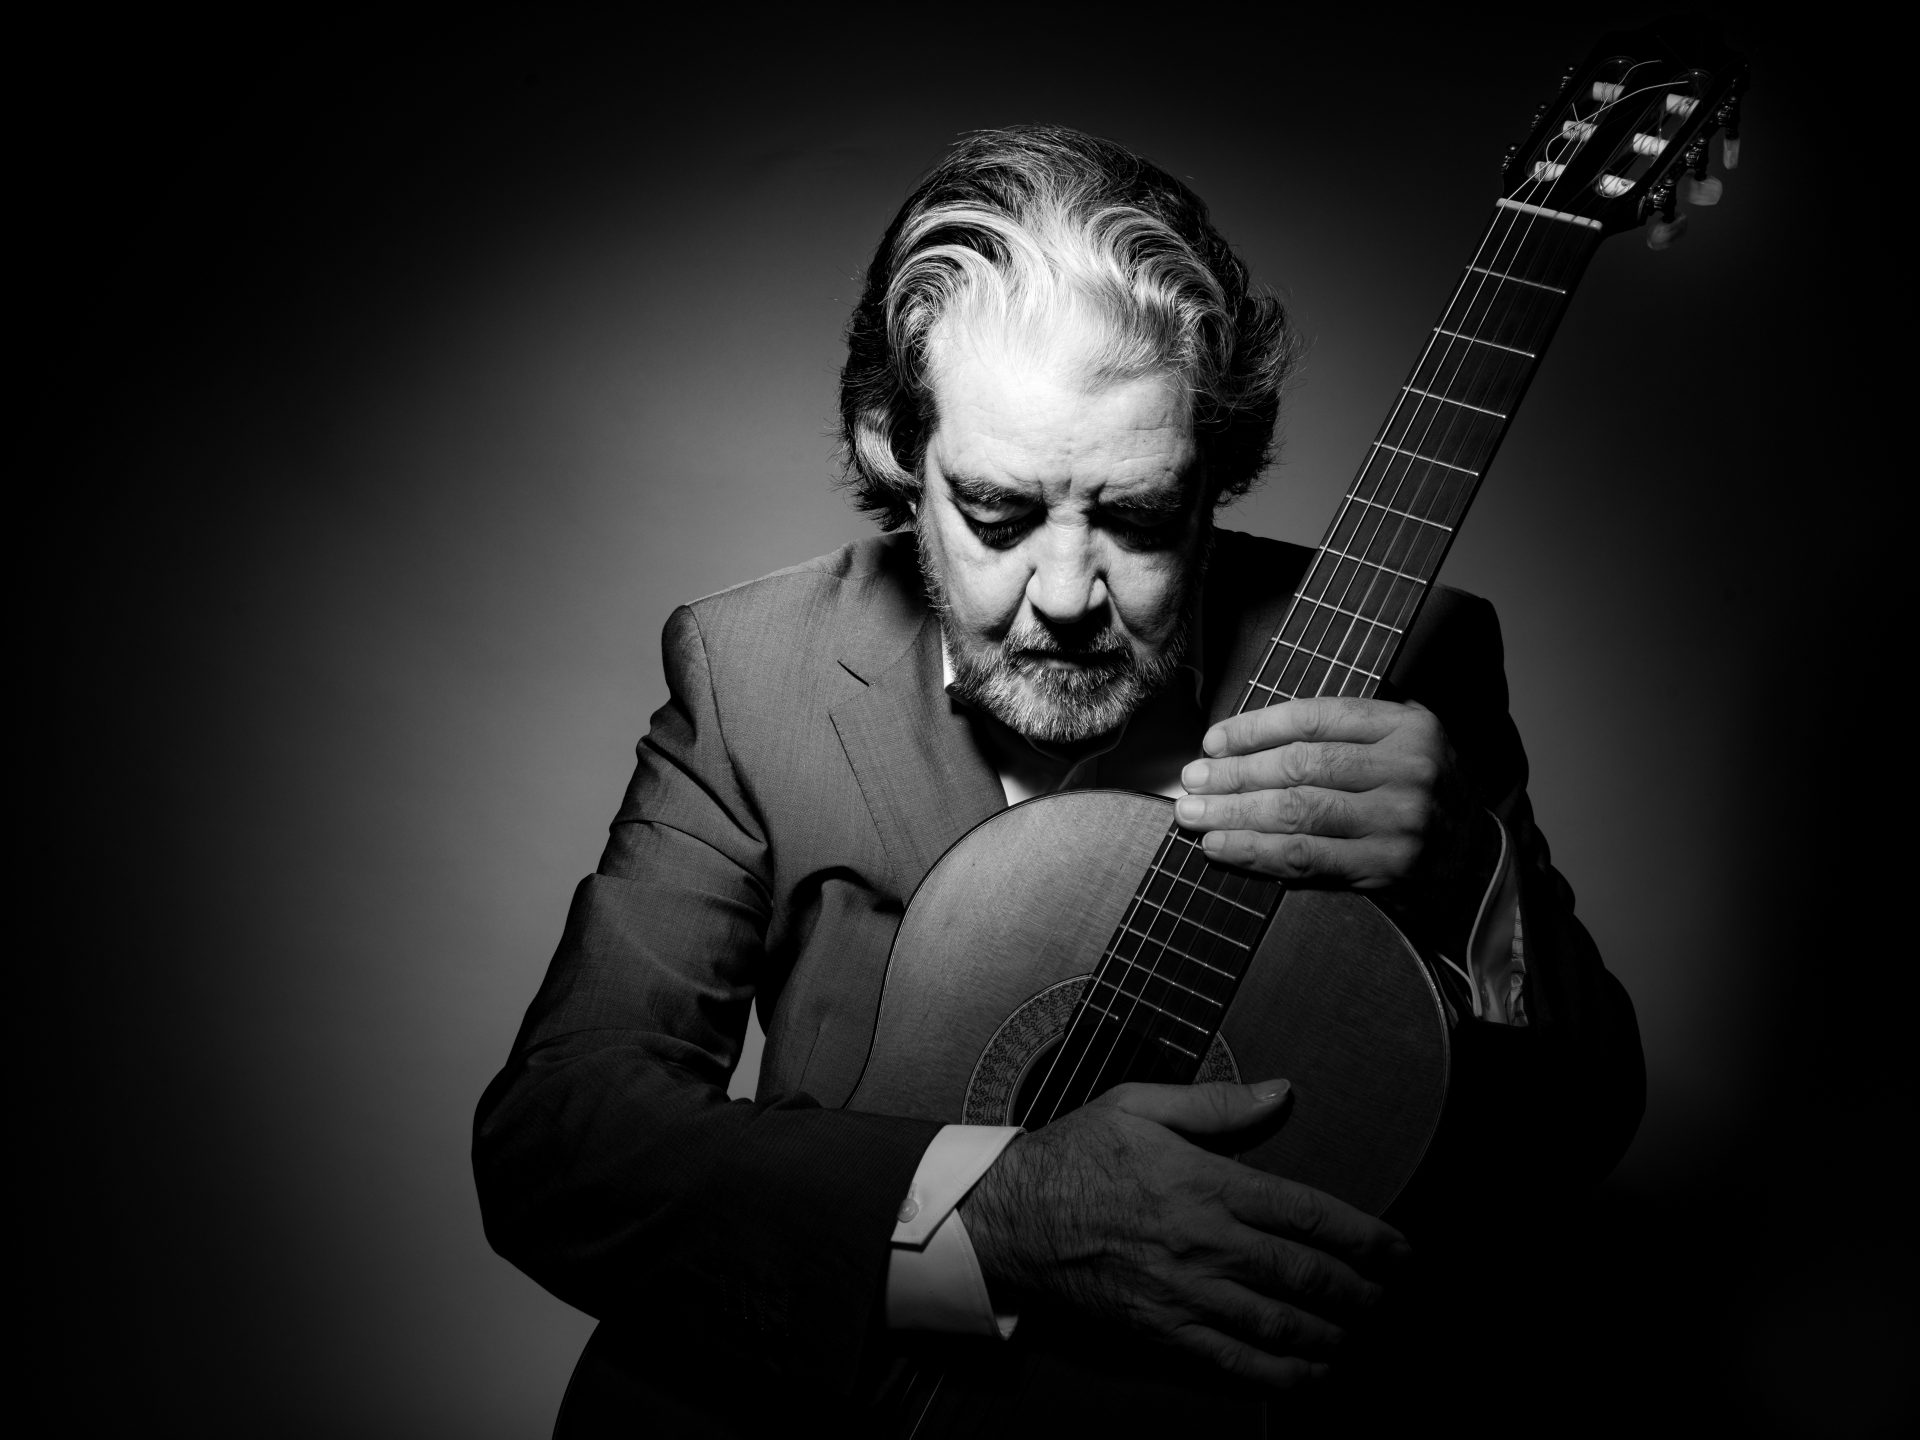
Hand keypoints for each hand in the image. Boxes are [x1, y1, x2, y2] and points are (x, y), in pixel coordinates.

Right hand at [958, 1080, 1408, 1388]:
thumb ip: (1218, 1104)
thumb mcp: (1139, 1105)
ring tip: (1363, 1340)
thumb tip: (1283, 1091)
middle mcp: (1204, 1244)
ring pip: (1279, 1327)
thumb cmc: (1074, 1157)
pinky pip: (1232, 1365)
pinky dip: (1280, 1378)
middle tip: (1393, 1301)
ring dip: (1332, 1338)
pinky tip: (1311, 1379)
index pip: (1306, 1212)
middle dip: (1362, 1294)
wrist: (1009, 1218)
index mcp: (1206, 1184)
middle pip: (1305, 1276)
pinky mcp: (1161, 1333)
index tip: (1402, 1251)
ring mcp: (1184, 1295)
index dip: (1365, 1236)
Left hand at [1173, 697, 1473, 890]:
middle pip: (1301, 766)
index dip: (1256, 727)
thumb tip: (1247, 736)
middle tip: (1191, 780)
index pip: (1316, 718)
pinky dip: (1255, 852)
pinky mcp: (1386, 869)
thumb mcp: (1403, 742)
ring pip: (1297, 813)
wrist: (1475, 860)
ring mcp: (1400, 822)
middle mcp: (1410, 770)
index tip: (1212, 741)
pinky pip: (1305, 858)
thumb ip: (1346, 730)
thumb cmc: (1419, 792)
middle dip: (1235, 773)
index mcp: (1409, 726)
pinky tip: (1222, 845)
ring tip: (1193, 813)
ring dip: (1234, 813)